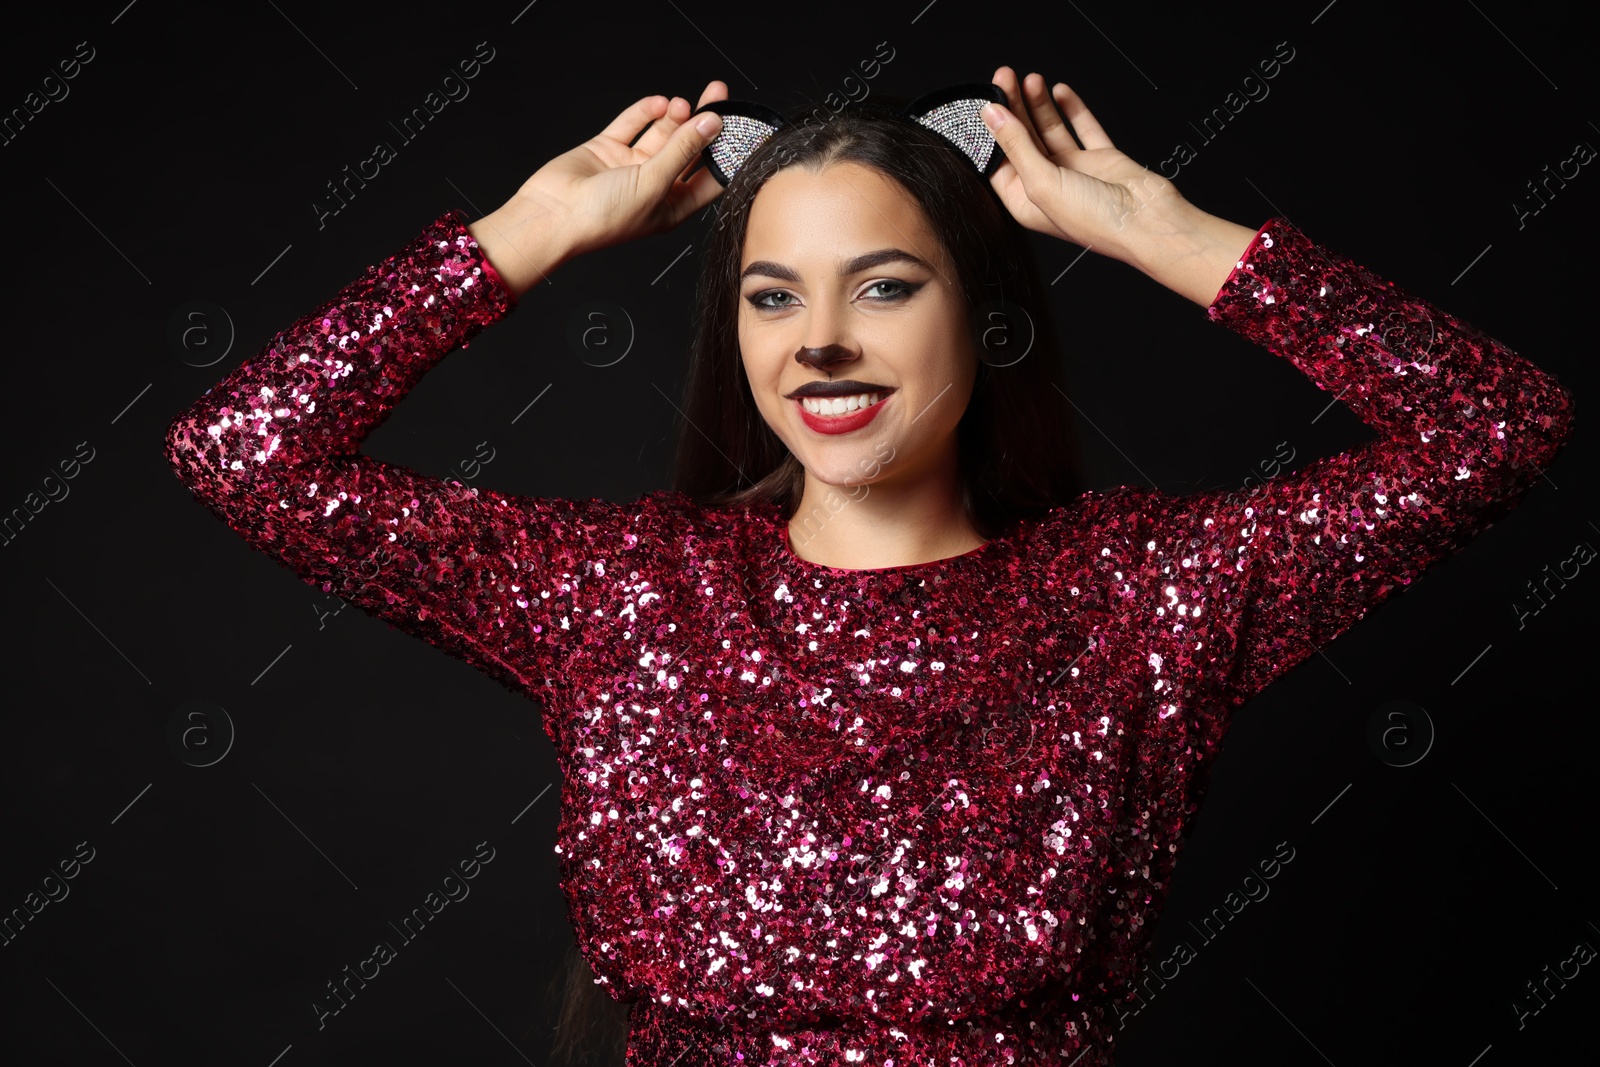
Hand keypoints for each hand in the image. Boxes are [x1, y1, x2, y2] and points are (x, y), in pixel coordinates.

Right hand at [470, 82, 728, 295]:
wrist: (552, 215)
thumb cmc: (602, 218)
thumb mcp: (653, 184)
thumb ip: (683, 150)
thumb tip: (711, 123)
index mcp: (673, 206)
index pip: (710, 177)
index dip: (727, 153)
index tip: (742, 127)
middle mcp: (655, 186)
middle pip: (689, 149)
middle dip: (703, 123)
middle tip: (717, 94)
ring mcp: (631, 167)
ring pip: (661, 134)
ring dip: (673, 117)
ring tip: (680, 104)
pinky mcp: (607, 150)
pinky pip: (631, 125)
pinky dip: (644, 112)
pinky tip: (657, 104)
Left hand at [979, 67, 1188, 263]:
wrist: (1148, 221)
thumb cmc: (1095, 220)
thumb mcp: (1042, 182)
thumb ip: (1016, 146)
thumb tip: (992, 115)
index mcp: (1026, 202)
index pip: (999, 160)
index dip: (991, 130)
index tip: (987, 100)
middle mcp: (1048, 185)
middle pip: (1023, 139)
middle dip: (1013, 107)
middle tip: (1005, 76)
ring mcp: (1075, 170)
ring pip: (1051, 130)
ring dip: (1040, 104)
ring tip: (1030, 79)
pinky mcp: (1100, 158)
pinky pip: (1083, 127)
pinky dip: (1072, 109)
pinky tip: (1060, 91)